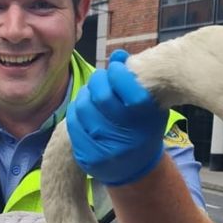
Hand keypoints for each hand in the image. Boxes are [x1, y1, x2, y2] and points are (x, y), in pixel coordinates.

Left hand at [66, 49, 167, 185]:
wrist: (135, 168)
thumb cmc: (143, 128)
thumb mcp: (150, 104)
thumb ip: (136, 79)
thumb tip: (118, 54)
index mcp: (147, 122)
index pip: (130, 89)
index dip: (119, 73)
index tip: (117, 67)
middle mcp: (128, 139)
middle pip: (101, 96)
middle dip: (98, 80)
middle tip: (101, 78)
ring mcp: (106, 150)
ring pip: (83, 107)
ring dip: (86, 94)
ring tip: (93, 93)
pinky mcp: (88, 158)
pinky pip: (72, 124)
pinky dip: (76, 111)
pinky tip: (84, 109)